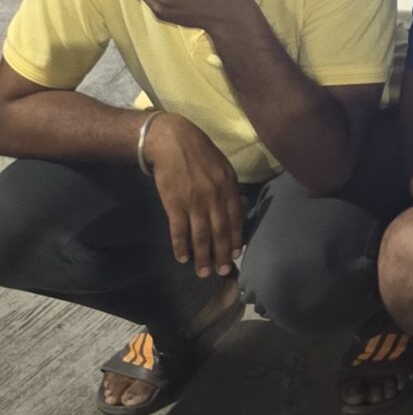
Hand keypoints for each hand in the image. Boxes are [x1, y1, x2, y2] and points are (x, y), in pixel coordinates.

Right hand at [145, 114, 247, 277]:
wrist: (173, 142)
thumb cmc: (200, 154)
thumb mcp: (223, 167)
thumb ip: (230, 189)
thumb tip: (237, 209)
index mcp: (228, 187)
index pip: (235, 219)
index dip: (236, 239)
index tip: (236, 254)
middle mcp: (214, 197)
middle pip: (220, 232)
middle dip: (222, 254)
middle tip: (222, 272)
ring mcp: (194, 202)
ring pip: (200, 236)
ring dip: (202, 257)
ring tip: (203, 272)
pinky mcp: (174, 205)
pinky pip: (179, 231)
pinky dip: (181, 246)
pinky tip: (183, 258)